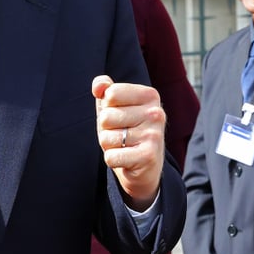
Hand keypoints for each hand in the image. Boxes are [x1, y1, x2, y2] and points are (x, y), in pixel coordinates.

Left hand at [95, 76, 165, 210]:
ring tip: (125, 147)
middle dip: (107, 129)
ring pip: (106, 138)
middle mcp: (156, 113)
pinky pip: (111, 157)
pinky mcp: (148, 156)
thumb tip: (98, 86)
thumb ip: (106, 90)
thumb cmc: (127, 130)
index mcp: (150, 95)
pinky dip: (112, 160)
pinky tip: (126, 159)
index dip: (107, 108)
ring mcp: (153, 135)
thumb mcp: (116, 107)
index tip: (121, 115)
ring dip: (110, 146)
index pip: (111, 94)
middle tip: (122, 135)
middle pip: (106, 117)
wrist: (146, 167)